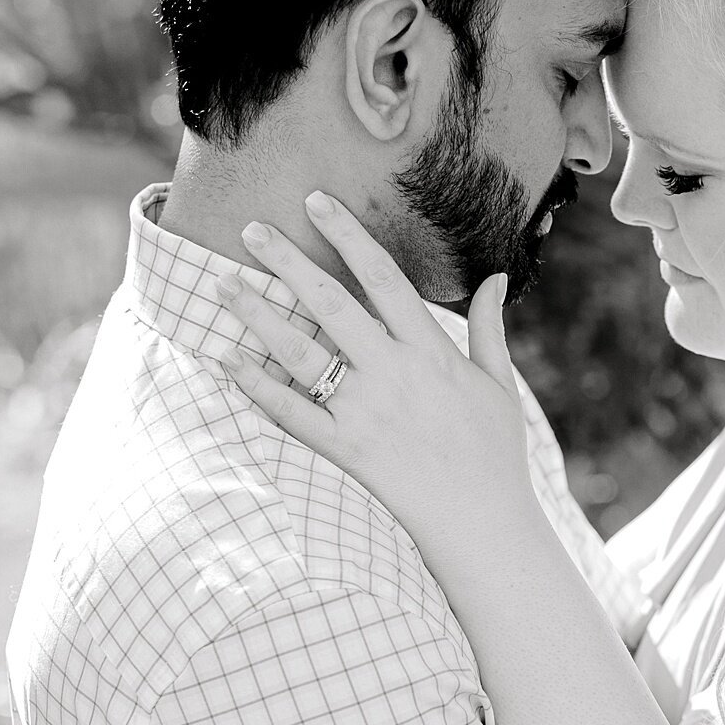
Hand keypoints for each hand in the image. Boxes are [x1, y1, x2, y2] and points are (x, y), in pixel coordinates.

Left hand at [216, 192, 535, 561]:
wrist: (481, 522)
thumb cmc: (495, 451)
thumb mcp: (499, 383)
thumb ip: (488, 327)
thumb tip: (496, 277)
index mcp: (431, 352)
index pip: (383, 278)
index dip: (348, 236)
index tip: (318, 202)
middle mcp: (394, 375)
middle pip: (330, 304)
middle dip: (288, 261)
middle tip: (252, 228)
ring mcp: (365, 412)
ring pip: (301, 353)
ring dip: (258, 315)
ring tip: (224, 283)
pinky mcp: (344, 449)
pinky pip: (292, 414)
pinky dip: (257, 388)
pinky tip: (228, 360)